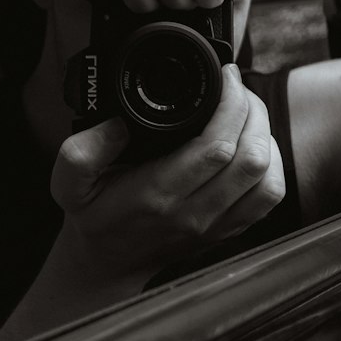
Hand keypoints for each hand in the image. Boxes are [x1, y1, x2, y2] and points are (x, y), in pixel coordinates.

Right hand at [50, 64, 285, 281]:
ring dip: (266, 137)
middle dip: (253, 112)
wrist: (107, 263)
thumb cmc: (93, 214)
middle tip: (237, 88)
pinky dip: (272, 164)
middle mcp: (194, 212)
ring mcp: (216, 224)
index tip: (225, 77)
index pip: (215, 148)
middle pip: (252, 158)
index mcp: (158, 193)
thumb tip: (117, 124)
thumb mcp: (68, 182)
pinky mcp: (230, 230)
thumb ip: (81, 152)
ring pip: (268, 178)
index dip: (231, 105)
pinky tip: (253, 144)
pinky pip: (269, 197)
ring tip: (247, 113)